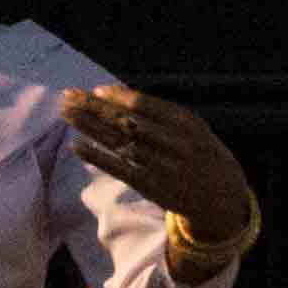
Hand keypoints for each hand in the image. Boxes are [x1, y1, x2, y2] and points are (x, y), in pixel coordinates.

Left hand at [65, 86, 255, 244]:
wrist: (222, 196)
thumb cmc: (200, 153)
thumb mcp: (191, 127)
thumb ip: (159, 113)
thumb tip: (115, 94)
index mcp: (186, 123)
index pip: (143, 106)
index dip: (115, 97)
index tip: (91, 91)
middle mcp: (175, 143)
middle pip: (125, 121)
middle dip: (93, 108)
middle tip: (67, 97)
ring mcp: (163, 167)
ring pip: (118, 142)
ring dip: (88, 127)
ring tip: (65, 114)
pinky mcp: (153, 187)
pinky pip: (119, 169)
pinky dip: (96, 157)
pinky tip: (75, 145)